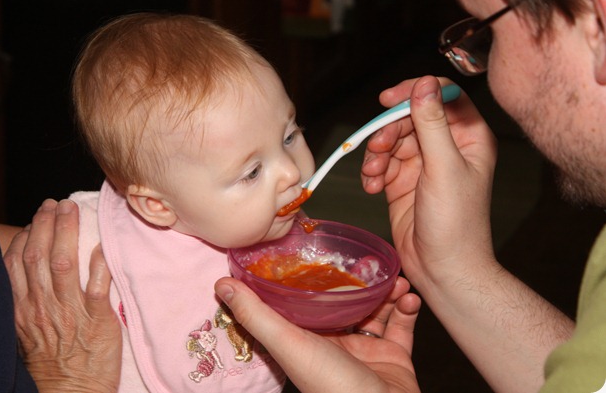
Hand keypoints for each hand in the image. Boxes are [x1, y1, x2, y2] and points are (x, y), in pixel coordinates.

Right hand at [4, 199, 121, 392]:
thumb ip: (28, 298)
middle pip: (39, 256)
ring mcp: (69, 311)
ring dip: (67, 232)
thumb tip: (34, 266)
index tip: (36, 218)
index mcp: (22, 309)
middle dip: (46, 224)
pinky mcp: (97, 319)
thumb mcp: (27, 330)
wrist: (72, 392)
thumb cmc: (52, 361)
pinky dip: (99, 262)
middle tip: (54, 204)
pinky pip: (98, 285)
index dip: (26, 236)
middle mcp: (42, 306)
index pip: (17, 263)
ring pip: (64, 263)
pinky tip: (101, 244)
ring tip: (71, 210)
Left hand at [215, 276, 420, 392]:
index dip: (307, 278)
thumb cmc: (333, 386)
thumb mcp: (288, 343)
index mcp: (306, 341)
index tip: (314, 252)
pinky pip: (401, 324)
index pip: (302, 303)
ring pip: (374, 309)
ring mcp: (366, 350)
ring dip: (384, 290)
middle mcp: (335, 344)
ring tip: (393, 277)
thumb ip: (256, 314)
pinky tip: (408, 295)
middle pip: (342, 302)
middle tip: (364, 260)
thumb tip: (221, 284)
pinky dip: (406, 307)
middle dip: (353, 280)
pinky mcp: (394, 356)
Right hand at [361, 76, 497, 288]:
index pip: (442, 96)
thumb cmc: (456, 223)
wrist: (443, 269)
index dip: (414, 92)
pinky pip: (381, 163)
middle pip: (409, 117)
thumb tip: (425, 84)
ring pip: (392, 140)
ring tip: (374, 175)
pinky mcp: (403, 181)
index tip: (388, 100)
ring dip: (376, 154)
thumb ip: (431, 124)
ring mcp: (424, 164)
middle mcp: (446, 147)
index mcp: (468, 137)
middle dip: (388, 131)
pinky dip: (372, 172)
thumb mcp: (443, 167)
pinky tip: (373, 188)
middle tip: (378, 148)